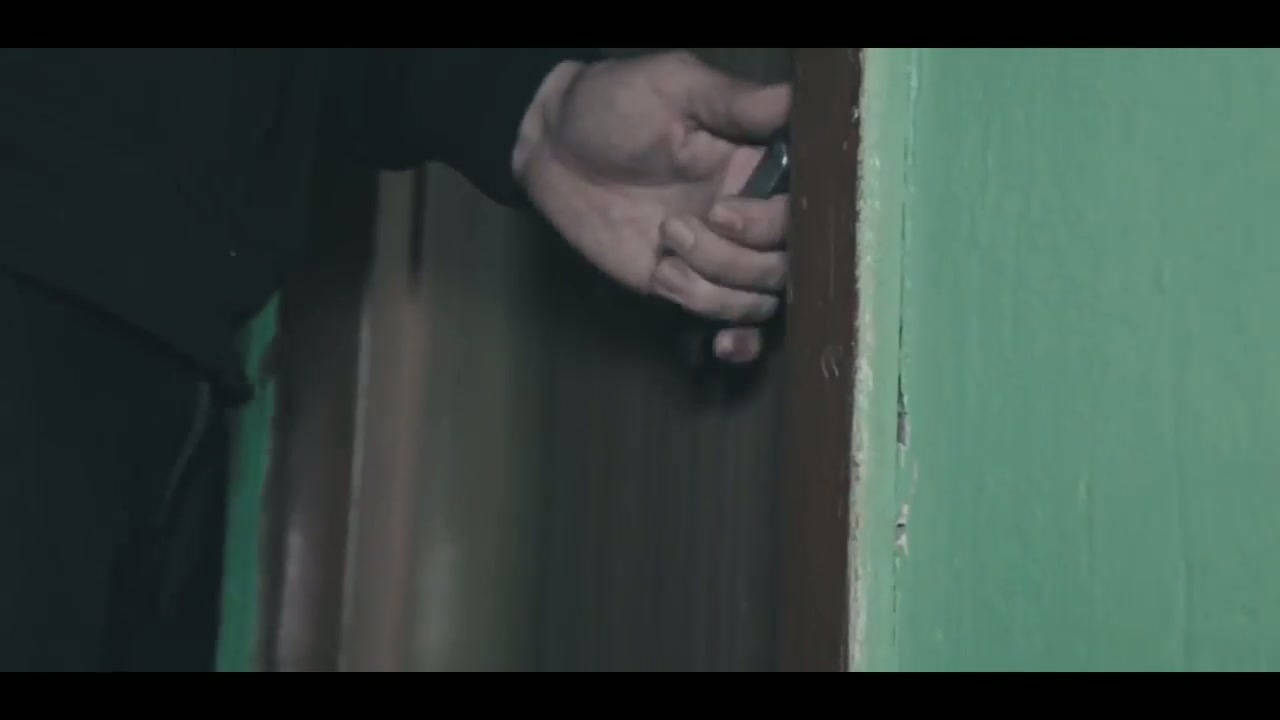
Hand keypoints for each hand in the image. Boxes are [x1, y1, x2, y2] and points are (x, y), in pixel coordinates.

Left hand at [513, 51, 791, 363]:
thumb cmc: (615, 103)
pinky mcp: (685, 284)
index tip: (723, 209)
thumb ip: (737, 102)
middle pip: (787, 265)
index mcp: (758, 166)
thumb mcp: (675, 86)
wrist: (554, 147)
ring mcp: (719, 256)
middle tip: (676, 225)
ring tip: (664, 247)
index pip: (803, 211)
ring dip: (714, 286)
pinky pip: (729, 322)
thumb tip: (799, 100)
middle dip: (738, 258)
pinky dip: (724, 329)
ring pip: (759, 300)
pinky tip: (695, 315)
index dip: (774, 223)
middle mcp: (749, 216)